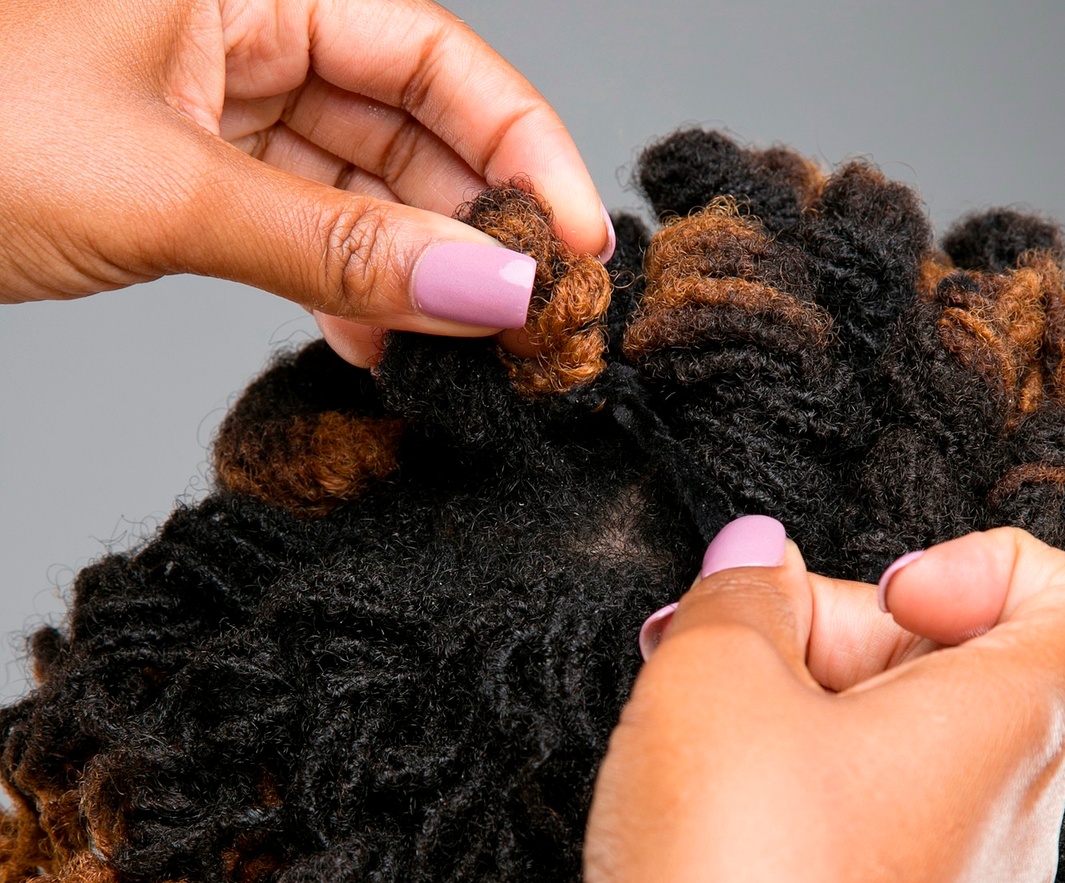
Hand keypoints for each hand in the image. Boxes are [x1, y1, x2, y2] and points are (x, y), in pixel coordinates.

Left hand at [0, 0, 609, 363]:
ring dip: (416, 269)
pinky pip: (300, 223)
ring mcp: (214, 96)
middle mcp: (242, 18)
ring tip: (467, 349)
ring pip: (360, 181)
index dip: (522, 148)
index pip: (435, 53)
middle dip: (476, 221)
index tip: (574, 246)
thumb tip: (486, 293)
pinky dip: (344, 286)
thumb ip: (342, 249)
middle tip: (532, 318)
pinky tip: (380, 347)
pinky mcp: (188, 168)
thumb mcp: (172, 191)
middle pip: (410, 118)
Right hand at [407, 522, 1064, 882]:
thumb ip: (741, 594)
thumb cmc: (729, 882)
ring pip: (897, 767)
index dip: (996, 564)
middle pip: (963, 680)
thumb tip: (755, 562)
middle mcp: (1006, 831)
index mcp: (1008, 738)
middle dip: (839, 636)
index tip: (888, 591)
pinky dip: (786, 807)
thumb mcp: (711, 676)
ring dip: (795, 720)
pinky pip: (859, 847)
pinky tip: (686, 821)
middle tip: (726, 651)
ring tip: (682, 729)